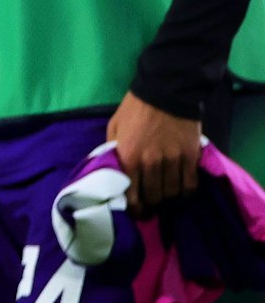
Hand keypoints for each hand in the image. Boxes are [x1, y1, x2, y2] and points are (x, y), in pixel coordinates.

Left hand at [108, 91, 201, 216]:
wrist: (166, 91)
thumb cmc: (135, 109)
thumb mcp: (114, 127)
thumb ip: (114, 150)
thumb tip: (113, 170)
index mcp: (128, 157)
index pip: (131, 195)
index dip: (134, 208)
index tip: (136, 210)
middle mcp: (150, 163)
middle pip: (154, 197)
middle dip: (151, 203)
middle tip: (151, 202)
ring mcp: (172, 161)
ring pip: (172, 193)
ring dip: (168, 196)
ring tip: (165, 193)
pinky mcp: (190, 157)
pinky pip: (190, 184)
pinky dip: (185, 190)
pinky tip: (181, 188)